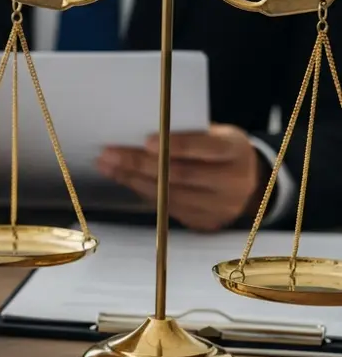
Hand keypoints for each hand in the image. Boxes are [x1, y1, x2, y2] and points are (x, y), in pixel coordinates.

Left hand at [96, 124, 262, 231]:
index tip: (146, 141)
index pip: (205, 148)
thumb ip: (187, 135)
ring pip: (169, 195)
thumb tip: (139, 135)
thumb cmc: (220, 150)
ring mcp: (220, 207)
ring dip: (132, 180)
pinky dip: (142, 192)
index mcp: (236, 151)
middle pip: (180, 175)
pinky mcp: (205, 222)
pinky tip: (125, 180)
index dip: (176, 145)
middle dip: (139, 164)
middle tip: (109, 154)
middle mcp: (233, 182)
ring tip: (108, 166)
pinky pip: (167, 208)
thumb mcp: (214, 134)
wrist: (247, 182)